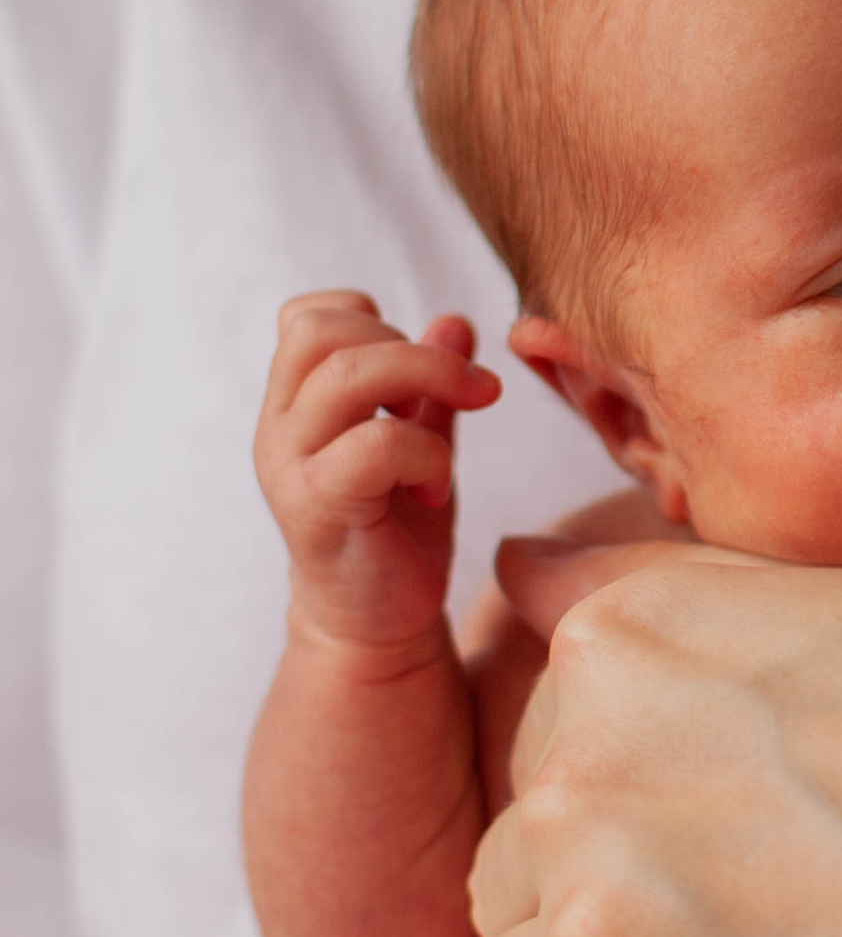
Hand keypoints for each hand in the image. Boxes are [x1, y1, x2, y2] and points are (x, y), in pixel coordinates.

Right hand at [253, 293, 499, 651]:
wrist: (376, 621)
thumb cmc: (395, 529)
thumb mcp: (419, 441)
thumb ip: (429, 384)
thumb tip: (456, 319)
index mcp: (298, 402)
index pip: (306, 315)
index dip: (370, 320)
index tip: (420, 366)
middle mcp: (280, 425)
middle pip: (323, 331)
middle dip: (413, 349)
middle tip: (466, 390)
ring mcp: (290, 465)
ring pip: (348, 375)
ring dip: (427, 387)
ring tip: (453, 440)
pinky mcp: (317, 507)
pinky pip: (375, 445)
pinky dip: (425, 455)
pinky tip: (436, 488)